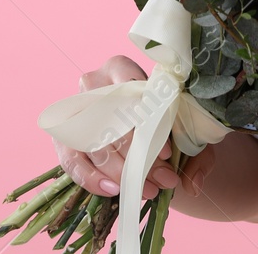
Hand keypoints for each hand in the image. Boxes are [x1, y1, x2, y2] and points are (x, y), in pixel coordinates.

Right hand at [53, 55, 219, 200]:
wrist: (133, 118)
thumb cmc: (160, 116)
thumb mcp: (182, 123)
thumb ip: (195, 149)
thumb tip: (194, 183)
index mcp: (121, 67)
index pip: (133, 94)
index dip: (150, 124)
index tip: (167, 153)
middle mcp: (93, 84)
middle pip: (113, 123)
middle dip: (140, 158)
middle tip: (164, 179)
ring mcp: (73, 111)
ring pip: (94, 145)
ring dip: (121, 172)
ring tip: (147, 190)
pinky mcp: (63, 137)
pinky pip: (72, 161)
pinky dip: (92, 179)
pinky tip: (115, 190)